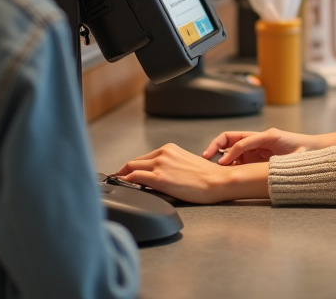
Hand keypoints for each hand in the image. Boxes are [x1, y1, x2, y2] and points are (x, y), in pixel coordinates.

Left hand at [115, 143, 267, 203]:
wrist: (216, 181)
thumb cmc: (206, 177)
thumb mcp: (185, 163)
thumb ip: (170, 165)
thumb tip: (159, 175)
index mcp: (170, 149)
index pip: (145, 157)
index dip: (134, 166)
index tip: (128, 172)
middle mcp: (163, 154)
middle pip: (135, 161)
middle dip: (125, 170)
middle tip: (120, 179)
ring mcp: (160, 165)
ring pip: (131, 167)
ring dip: (123, 175)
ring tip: (119, 183)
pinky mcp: (159, 178)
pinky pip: (134, 177)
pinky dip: (126, 180)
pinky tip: (123, 185)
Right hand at [201, 128, 323, 164]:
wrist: (314, 151)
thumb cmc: (304, 152)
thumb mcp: (292, 157)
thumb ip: (279, 162)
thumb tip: (265, 168)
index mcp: (267, 136)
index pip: (242, 141)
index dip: (231, 152)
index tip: (223, 163)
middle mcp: (258, 140)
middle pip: (231, 138)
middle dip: (217, 145)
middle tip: (206, 156)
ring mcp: (256, 147)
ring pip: (232, 148)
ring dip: (221, 155)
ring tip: (213, 167)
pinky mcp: (255, 156)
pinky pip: (238, 157)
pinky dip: (229, 163)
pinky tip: (225, 172)